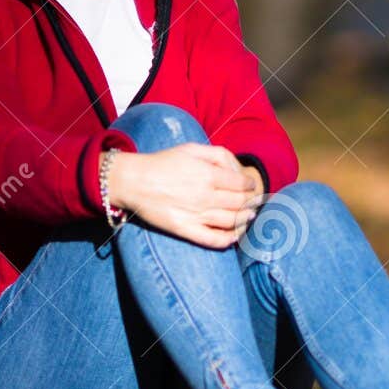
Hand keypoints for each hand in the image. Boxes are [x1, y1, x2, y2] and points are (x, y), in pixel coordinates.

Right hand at [103, 144, 262, 248]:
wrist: (133, 181)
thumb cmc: (163, 163)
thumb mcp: (191, 149)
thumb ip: (217, 154)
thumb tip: (237, 168)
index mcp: (208, 175)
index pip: (241, 184)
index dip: (250, 185)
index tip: (251, 186)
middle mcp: (205, 196)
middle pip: (240, 203)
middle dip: (252, 202)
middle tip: (255, 201)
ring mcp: (196, 215)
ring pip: (232, 221)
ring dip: (245, 219)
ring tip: (249, 216)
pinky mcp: (185, 230)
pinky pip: (213, 239)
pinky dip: (229, 239)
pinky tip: (235, 236)